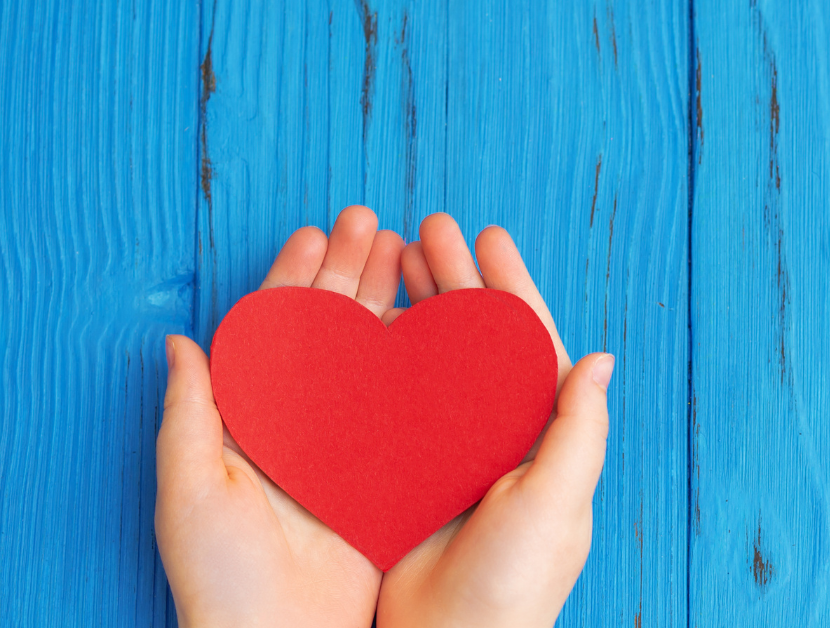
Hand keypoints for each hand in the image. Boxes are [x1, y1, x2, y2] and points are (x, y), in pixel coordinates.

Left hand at [156, 206, 404, 626]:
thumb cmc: (221, 573)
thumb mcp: (192, 488)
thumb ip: (189, 414)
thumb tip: (178, 341)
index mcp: (252, 418)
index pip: (274, 331)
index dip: (293, 278)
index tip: (316, 233)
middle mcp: (303, 423)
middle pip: (329, 330)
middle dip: (349, 272)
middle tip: (372, 223)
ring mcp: (349, 444)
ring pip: (371, 356)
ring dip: (386, 302)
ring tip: (406, 251)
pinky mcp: (387, 471)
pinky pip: (405, 408)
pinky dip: (419, 363)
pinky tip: (435, 326)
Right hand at [375, 213, 612, 627]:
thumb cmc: (514, 582)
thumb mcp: (557, 502)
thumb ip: (580, 429)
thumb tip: (603, 358)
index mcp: (544, 434)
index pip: (530, 343)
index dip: (510, 286)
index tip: (486, 236)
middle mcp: (501, 434)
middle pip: (479, 339)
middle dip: (457, 281)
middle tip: (427, 229)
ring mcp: (453, 449)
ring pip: (436, 360)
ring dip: (420, 308)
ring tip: (394, 256)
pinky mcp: (409, 468)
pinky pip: (398, 399)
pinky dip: (385, 358)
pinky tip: (365, 322)